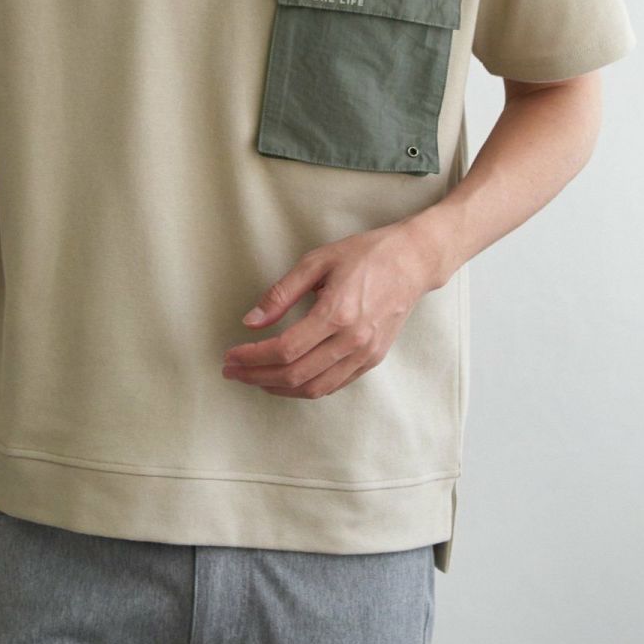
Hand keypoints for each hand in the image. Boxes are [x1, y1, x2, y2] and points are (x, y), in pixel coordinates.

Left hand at [220, 216, 446, 399]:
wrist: (412, 261)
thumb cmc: (365, 254)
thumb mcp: (317, 260)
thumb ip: (281, 292)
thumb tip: (251, 321)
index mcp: (337, 313)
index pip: (285, 349)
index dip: (252, 357)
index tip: (231, 356)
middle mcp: (353, 340)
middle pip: (295, 374)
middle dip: (257, 377)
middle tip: (232, 371)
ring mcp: (365, 354)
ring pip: (314, 388)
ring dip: (279, 388)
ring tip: (254, 378)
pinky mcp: (373, 359)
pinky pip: (333, 385)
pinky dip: (305, 388)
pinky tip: (287, 379)